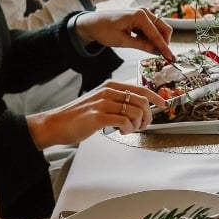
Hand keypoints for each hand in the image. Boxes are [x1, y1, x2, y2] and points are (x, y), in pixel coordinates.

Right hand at [26, 80, 166, 148]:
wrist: (55, 124)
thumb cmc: (79, 116)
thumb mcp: (101, 101)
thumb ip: (118, 101)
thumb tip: (139, 107)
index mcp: (111, 86)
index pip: (141, 89)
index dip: (155, 97)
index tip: (163, 105)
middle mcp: (109, 92)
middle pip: (142, 101)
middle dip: (148, 116)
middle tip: (143, 126)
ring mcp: (103, 103)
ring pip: (135, 112)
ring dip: (137, 125)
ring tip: (129, 130)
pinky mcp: (98, 117)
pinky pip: (124, 122)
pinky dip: (128, 129)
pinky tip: (121, 132)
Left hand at [73, 8, 173, 60]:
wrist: (92, 22)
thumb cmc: (104, 30)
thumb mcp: (122, 41)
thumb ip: (142, 46)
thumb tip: (157, 52)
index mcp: (140, 15)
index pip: (157, 34)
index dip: (165, 48)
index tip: (171, 58)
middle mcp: (145, 11)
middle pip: (164, 28)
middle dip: (164, 42)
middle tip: (162, 56)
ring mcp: (144, 13)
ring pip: (160, 28)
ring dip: (157, 40)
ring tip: (148, 50)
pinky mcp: (142, 17)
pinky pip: (153, 28)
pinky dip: (151, 37)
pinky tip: (143, 44)